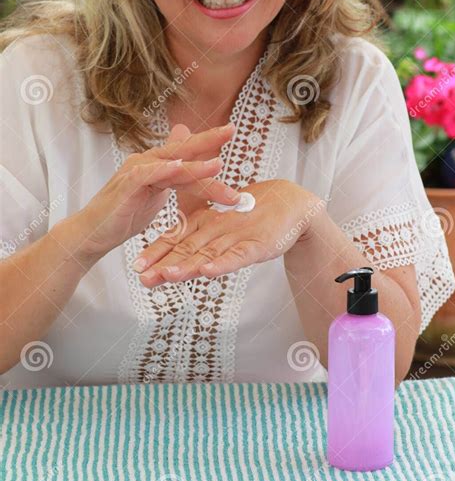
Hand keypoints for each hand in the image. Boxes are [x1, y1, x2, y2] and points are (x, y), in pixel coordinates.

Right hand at [72, 122, 240, 261]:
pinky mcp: (125, 186)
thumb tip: (188, 155)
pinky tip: (177, 167)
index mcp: (157, 164)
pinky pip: (146, 175)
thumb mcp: (157, 193)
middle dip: (208, 141)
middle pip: (182, 150)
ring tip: (218, 163)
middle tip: (232, 130)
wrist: (94, 232)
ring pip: (170, 164)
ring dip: (194, 165)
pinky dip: (161, 170)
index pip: (187, 152)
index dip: (209, 142)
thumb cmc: (124, 214)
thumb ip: (174, 176)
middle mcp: (147, 162)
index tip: (232, 132)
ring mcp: (135, 172)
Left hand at [132, 179, 320, 285]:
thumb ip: (202, 232)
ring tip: (167, 275)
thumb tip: (179, 250)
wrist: (291, 203)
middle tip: (142, 276)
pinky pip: (236, 256)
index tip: (137, 266)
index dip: (157, 252)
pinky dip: (222, 264)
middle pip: (187, 248)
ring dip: (187, 265)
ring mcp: (236, 237)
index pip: (178, 238)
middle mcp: (217, 228)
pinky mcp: (256, 245)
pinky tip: (207, 272)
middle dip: (163, 263)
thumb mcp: (223, 222)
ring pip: (208, 253)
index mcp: (207, 220)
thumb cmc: (253, 212)